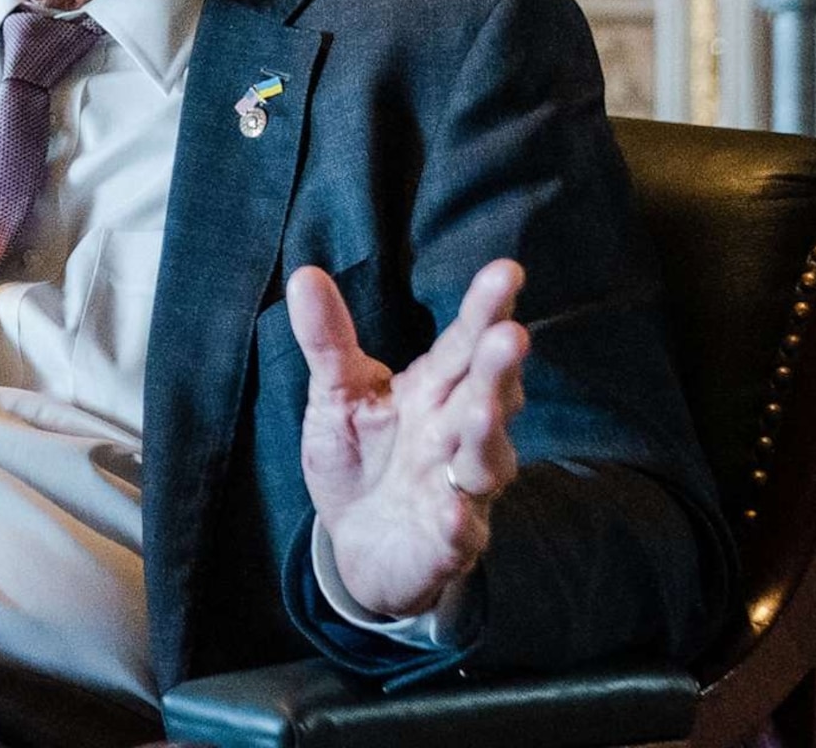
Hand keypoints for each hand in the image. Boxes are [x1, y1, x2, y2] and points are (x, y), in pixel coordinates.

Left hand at [290, 257, 528, 620]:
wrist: (357, 543)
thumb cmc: (358, 458)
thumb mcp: (335, 394)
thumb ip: (327, 341)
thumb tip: (304, 273)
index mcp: (433, 391)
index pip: (463, 345)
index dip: (486, 310)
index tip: (507, 271)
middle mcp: (457, 435)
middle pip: (485, 395)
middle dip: (498, 367)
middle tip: (511, 335)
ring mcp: (459, 490)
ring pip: (485, 462)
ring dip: (485, 437)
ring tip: (481, 411)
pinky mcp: (449, 544)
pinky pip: (460, 534)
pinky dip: (458, 521)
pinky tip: (451, 510)